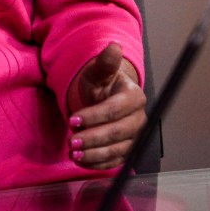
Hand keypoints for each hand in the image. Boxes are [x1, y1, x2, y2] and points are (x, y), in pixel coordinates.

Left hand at [67, 42, 146, 169]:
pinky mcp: (126, 151)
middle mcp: (138, 120)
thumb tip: (114, 46)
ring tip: (73, 152)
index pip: (115, 110)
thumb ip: (105, 63)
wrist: (104, 98)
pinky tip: (80, 160)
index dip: (94, 116)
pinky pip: (114, 161)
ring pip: (117, 151)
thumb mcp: (98, 72)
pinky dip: (98, 164)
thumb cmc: (101, 84)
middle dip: (93, 139)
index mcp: (134, 98)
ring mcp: (134, 137)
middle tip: (71, 141)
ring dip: (95, 154)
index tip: (72, 120)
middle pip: (118, 133)